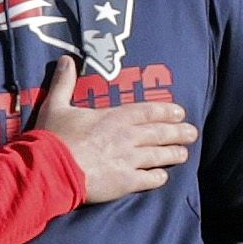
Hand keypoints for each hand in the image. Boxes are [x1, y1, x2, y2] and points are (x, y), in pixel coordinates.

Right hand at [29, 54, 192, 204]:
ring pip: (160, 155)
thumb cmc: (52, 137)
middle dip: (179, 132)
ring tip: (184, 153)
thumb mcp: (55, 105)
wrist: (50, 169)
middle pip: (160, 133)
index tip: (180, 112)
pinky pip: (150, 179)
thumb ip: (64, 83)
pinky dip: (159, 177)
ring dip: (174, 154)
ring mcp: (129, 160)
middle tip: (192, 133)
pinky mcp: (126, 182)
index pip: (148, 111)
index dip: (166, 111)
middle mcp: (127, 137)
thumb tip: (65, 60)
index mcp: (114, 117)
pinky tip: (164, 177)